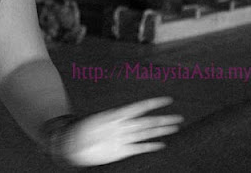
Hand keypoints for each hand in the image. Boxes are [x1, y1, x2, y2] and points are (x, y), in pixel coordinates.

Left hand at [63, 96, 182, 165]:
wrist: (71, 145)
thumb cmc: (78, 132)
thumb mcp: (89, 124)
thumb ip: (103, 122)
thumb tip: (116, 119)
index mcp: (115, 117)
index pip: (138, 108)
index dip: (153, 104)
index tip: (167, 100)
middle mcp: (122, 127)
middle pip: (147, 122)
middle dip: (163, 120)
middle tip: (179, 118)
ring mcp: (122, 138)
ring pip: (146, 133)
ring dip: (160, 130)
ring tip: (175, 127)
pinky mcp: (121, 151)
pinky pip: (139, 148)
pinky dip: (150, 146)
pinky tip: (161, 144)